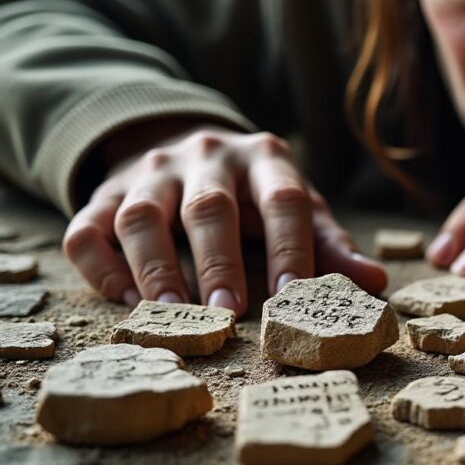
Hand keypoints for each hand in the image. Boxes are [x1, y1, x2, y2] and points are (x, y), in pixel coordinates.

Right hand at [63, 123, 386, 313]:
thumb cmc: (257, 193)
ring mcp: (150, 172)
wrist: (188, 147)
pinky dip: (101, 266)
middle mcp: (205, 156)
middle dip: (219, 262)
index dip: (289, 247)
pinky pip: (88, 228)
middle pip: (208, 207)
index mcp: (265, 158)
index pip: (282, 200)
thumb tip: (376, 283)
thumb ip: (331, 246)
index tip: (292, 296)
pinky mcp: (104, 192)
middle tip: (228, 314)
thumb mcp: (299, 208)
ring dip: (154, 268)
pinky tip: (124, 300)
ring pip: (141, 216)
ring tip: (171, 317)